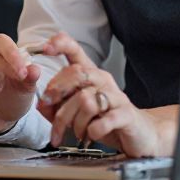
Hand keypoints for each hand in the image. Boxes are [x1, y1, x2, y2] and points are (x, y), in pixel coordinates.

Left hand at [36, 33, 172, 157]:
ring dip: (74, 121)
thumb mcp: (76, 111)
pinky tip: (91, 135)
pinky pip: (104, 120)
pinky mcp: (126, 115)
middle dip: (57, 94)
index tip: (45, 47)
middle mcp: (103, 80)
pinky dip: (92, 130)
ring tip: (76, 133)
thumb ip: (56, 106)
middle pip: (76, 74)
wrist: (139, 134)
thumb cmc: (105, 119)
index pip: (75, 50)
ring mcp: (116, 96)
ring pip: (86, 100)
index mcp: (90, 74)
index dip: (61, 44)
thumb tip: (40, 104)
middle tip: (51, 113)